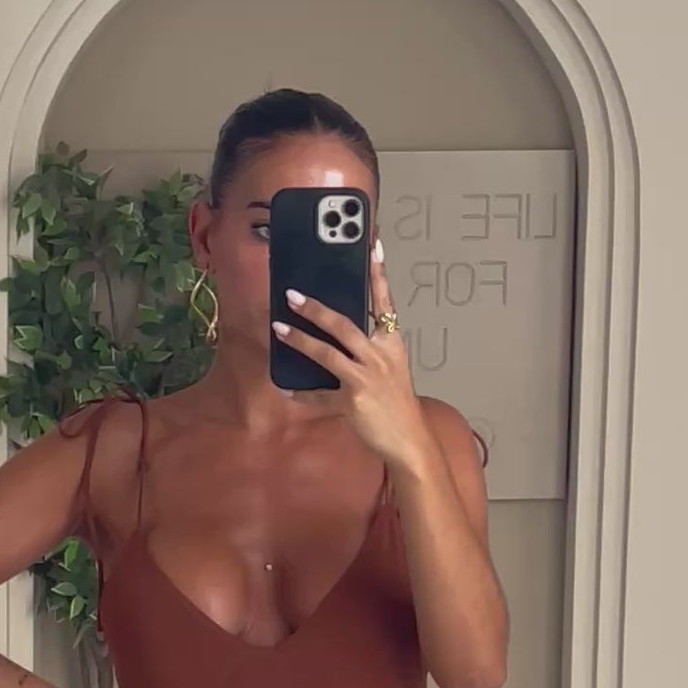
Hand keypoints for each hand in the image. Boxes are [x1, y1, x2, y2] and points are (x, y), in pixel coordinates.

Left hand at [273, 238, 433, 475]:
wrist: (410, 440)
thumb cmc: (397, 403)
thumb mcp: (391, 369)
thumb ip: (369, 350)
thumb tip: (337, 336)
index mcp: (391, 344)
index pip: (385, 303)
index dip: (379, 275)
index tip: (373, 247)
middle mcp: (380, 357)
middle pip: (344, 325)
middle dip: (315, 309)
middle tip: (292, 295)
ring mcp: (366, 379)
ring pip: (326, 354)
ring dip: (299, 340)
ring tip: (278, 329)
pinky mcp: (352, 402)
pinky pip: (320, 394)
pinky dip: (303, 392)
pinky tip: (288, 388)